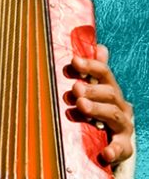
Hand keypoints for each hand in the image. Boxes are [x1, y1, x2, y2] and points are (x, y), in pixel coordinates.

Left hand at [71, 44, 134, 165]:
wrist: (114, 142)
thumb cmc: (100, 111)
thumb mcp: (97, 90)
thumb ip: (95, 71)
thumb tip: (100, 46)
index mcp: (111, 90)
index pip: (104, 74)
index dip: (90, 66)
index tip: (74, 61)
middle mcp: (120, 106)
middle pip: (110, 93)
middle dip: (92, 89)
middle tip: (75, 88)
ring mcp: (123, 126)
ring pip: (113, 114)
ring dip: (97, 109)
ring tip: (80, 106)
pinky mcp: (124, 146)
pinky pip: (122, 148)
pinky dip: (114, 150)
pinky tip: (105, 153)